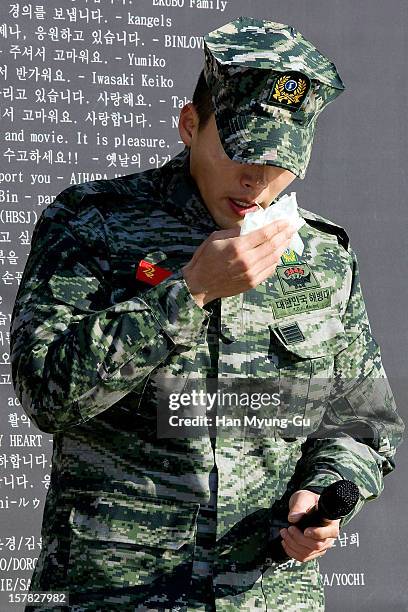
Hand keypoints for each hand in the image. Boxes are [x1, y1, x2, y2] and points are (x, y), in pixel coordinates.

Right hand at [181, 220, 295, 306]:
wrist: (199, 285)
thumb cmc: (205, 260)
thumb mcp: (215, 238)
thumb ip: (235, 232)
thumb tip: (252, 226)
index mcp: (237, 246)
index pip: (264, 234)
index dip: (277, 226)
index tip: (285, 220)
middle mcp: (247, 260)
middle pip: (273, 245)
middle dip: (285, 234)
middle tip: (292, 226)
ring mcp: (251, 273)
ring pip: (274, 257)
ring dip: (283, 246)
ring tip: (288, 238)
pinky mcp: (252, 283)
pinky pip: (270, 269)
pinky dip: (276, 260)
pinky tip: (279, 253)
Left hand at [279, 489, 338, 562]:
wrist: (304, 507)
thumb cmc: (308, 502)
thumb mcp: (303, 498)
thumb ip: (299, 506)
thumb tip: (293, 518)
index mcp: (331, 522)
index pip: (330, 532)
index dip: (317, 534)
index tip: (305, 530)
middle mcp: (328, 537)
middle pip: (316, 545)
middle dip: (299, 538)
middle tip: (289, 528)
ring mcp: (321, 546)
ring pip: (308, 553)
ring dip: (292, 544)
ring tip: (284, 533)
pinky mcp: (312, 551)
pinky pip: (303, 557)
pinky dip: (291, 551)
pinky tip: (285, 542)